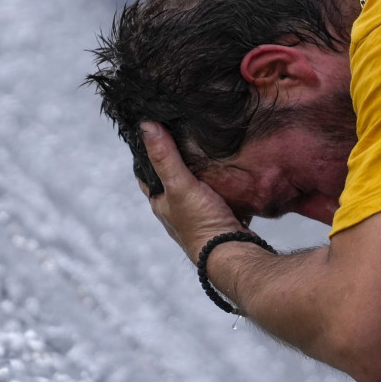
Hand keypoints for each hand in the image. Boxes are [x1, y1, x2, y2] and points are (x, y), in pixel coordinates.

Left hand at [139, 122, 247, 259]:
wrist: (234, 254)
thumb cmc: (203, 224)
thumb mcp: (180, 185)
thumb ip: (165, 157)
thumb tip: (146, 126)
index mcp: (161, 203)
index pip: (147, 173)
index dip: (147, 154)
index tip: (154, 132)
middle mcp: (176, 211)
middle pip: (173, 179)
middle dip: (178, 161)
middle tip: (185, 136)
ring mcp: (198, 217)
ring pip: (197, 188)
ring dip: (202, 173)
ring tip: (209, 148)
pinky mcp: (220, 219)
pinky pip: (219, 197)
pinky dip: (222, 185)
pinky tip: (231, 172)